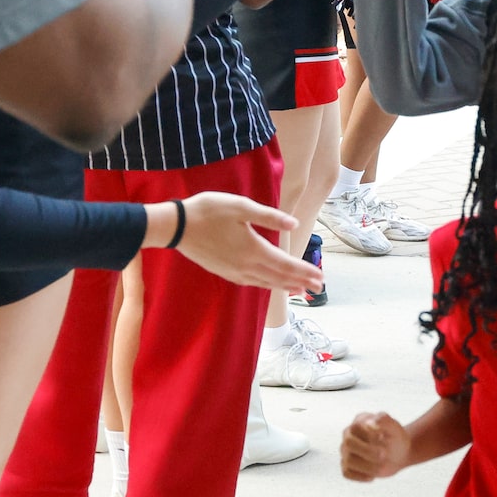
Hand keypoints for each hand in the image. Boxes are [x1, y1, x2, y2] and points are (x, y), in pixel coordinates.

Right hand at [172, 192, 322, 290]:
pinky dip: (267, 285)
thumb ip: (269, 217)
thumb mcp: (241, 207)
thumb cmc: (208, 211)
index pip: (286, 264)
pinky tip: (271, 284)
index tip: (320, 277)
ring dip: (286, 286)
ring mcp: (234, 271)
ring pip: (266, 283)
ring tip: (301, 290)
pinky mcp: (225, 272)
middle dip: (301, 282)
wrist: (176, 227)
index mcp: (253, 249)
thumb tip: (294, 224)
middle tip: (319, 287)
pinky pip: (252, 282)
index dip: (304, 271)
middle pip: (279, 277)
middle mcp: (246, 265)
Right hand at [340, 412, 410, 480]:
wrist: (399, 453)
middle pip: (348, 443)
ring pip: (348, 460)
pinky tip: (373, 475)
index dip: (369, 434)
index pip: (356, 427)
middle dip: (367, 451)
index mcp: (359, 421)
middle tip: (383, 454)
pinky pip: (347, 473)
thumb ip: (383, 420)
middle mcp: (349, 435)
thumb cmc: (395, 437)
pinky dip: (360, 476)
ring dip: (367, 465)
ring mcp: (347, 451)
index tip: (383, 437)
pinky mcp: (348, 466)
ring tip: (382, 466)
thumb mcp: (394, 427)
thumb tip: (369, 423)